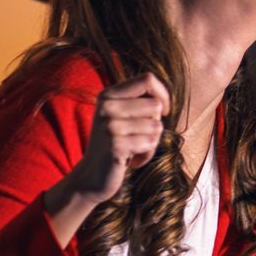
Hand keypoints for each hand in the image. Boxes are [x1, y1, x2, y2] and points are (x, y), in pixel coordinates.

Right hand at [69, 72, 169, 202]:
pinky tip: (131, 160)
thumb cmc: (116, 145)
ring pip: (156, 126)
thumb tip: (164, 99)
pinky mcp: (115, 144)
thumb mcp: (122, 117)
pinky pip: (150, 143)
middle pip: (155, 104)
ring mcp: (109, 125)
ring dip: (151, 142)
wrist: (91, 177)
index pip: (148, 79)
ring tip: (133, 149)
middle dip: (155, 123)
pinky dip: (146, 155)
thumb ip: (140, 102)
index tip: (163, 111)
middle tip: (139, 137)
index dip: (163, 94)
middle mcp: (107, 106)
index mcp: (108, 94)